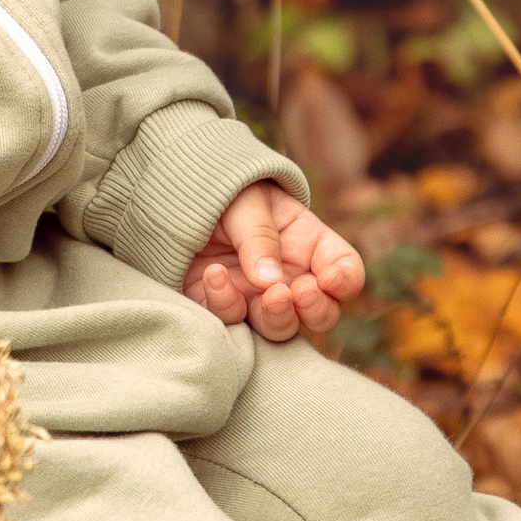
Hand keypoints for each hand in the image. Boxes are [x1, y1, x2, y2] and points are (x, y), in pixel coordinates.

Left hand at [181, 183, 366, 342]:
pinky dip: (225, 306)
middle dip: (316, 310)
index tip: (330, 280)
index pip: (344, 270)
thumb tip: (269, 281)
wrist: (175, 193)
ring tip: (267, 294)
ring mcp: (256, 299)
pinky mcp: (222, 309)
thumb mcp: (248, 201)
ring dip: (279, 319)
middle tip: (297, 293)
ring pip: (282, 329)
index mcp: (309, 245)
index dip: (346, 281)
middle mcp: (289, 278)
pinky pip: (231, 323)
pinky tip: (213, 276)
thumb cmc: (225, 192)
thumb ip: (260, 237)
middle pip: (321, 313)